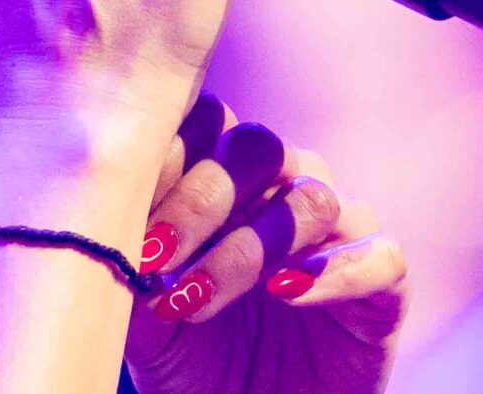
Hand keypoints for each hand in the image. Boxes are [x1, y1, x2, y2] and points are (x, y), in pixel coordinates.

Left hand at [123, 94, 407, 393]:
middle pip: (258, 147)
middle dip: (200, 199)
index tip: (120, 205)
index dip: (166, 153)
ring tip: (197, 297)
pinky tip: (284, 294)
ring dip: (251, 245)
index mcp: (225, 176)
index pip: (206, 121)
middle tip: (155, 254)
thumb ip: (127, 265)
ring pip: (313, 197)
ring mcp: (339, 231)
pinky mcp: (385, 283)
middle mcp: (285, 189)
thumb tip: (98, 228)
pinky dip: (334, 272)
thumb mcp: (145, 317)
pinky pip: (380, 255)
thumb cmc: (194, 362)